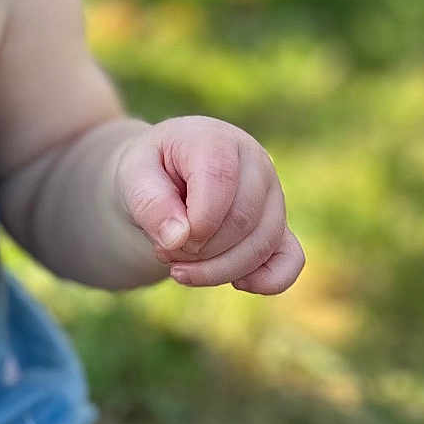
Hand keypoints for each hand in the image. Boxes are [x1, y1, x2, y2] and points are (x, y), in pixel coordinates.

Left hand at [113, 116, 304, 294]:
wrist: (160, 179)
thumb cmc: (148, 172)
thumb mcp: (132, 177)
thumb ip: (149, 202)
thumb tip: (178, 239)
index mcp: (217, 140)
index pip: (221, 181)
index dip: (195, 223)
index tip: (166, 239)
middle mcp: (256, 163)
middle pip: (244, 219)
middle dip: (200, 251)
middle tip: (164, 252)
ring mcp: (273, 196)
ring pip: (263, 244)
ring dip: (218, 270)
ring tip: (179, 267)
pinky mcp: (279, 227)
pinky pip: (291, 260)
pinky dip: (268, 280)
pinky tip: (237, 284)